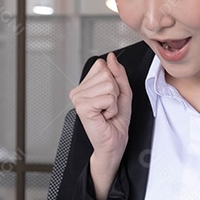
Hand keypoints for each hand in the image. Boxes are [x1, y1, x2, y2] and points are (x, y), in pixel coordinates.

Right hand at [69, 52, 132, 199]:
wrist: (113, 142)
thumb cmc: (116, 121)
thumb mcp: (122, 92)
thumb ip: (117, 73)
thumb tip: (111, 57)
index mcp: (84, 86)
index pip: (101, 65)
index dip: (113, 81)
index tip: (109, 98)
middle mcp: (78, 91)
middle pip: (106, 73)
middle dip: (114, 91)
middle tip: (108, 107)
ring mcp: (78, 98)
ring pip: (108, 84)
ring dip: (114, 100)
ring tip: (106, 111)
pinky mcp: (83, 107)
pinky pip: (107, 97)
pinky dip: (112, 108)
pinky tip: (104, 116)